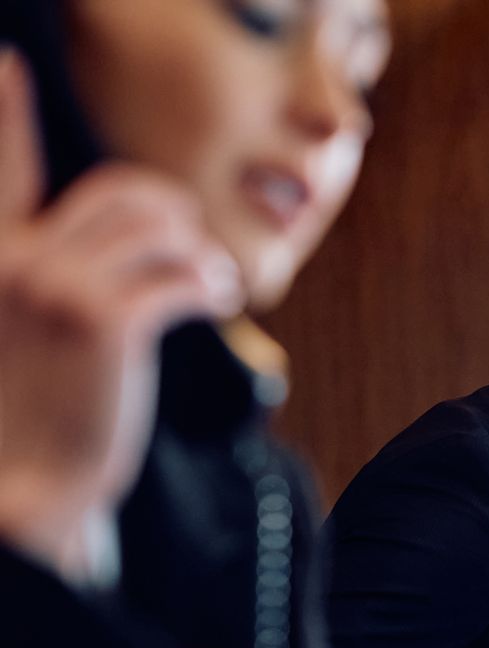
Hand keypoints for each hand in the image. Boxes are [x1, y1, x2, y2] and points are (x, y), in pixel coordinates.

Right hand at [0, 49, 241, 577]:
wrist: (27, 485)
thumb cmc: (36, 416)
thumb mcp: (28, 331)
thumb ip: (54, 277)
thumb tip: (134, 248)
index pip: (3, 168)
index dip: (5, 111)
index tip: (6, 62)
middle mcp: (17, 259)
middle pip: (122, 192)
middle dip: (174, 216)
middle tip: (193, 255)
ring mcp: (57, 286)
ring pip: (158, 226)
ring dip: (198, 251)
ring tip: (207, 286)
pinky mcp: (105, 321)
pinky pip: (180, 274)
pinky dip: (206, 285)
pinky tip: (209, 304)